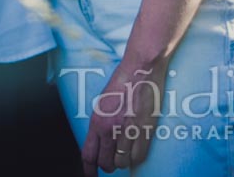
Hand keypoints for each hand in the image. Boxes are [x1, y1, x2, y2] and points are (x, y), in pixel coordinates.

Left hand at [81, 58, 167, 175]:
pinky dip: (136, 157)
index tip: (91, 176)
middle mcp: (110, 128)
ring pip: (123, 162)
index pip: (88, 155)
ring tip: (125, 154)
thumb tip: (102, 139)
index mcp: (97, 120)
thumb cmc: (124, 80)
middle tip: (112, 162)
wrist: (141, 67)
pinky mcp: (144, 129)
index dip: (90, 170)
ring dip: (123, 161)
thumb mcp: (104, 101)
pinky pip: (138, 156)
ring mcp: (128, 130)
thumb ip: (102, 122)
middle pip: (106, 162)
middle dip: (109, 166)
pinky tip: (136, 150)